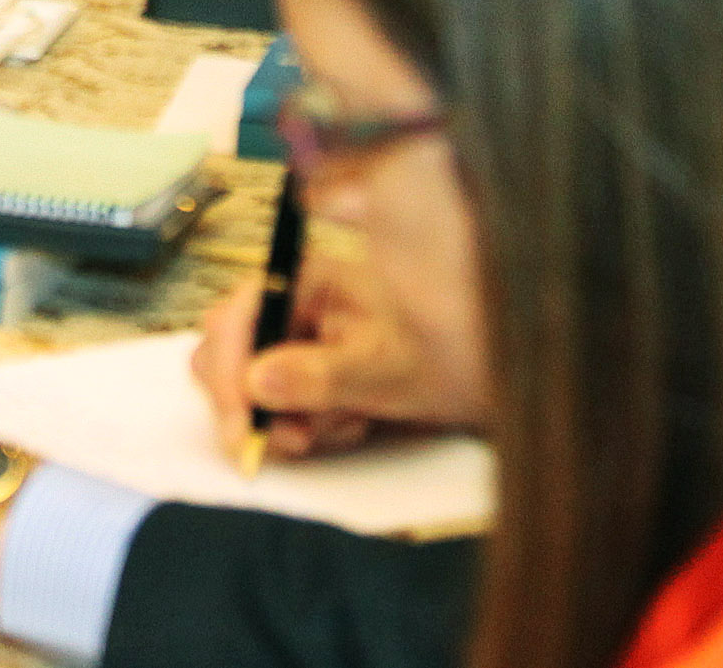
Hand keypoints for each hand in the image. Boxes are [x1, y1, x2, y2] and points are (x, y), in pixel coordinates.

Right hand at [192, 251, 479, 462]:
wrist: (493, 376)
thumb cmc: (450, 357)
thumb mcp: (388, 371)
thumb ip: (321, 376)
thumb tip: (255, 382)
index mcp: (304, 280)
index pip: (235, 321)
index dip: (229, 377)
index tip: (243, 430)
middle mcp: (291, 302)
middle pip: (228, 354)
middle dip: (254, 406)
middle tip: (297, 441)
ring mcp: (295, 337)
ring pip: (248, 388)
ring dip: (285, 421)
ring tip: (347, 426)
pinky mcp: (306, 370)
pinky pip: (276, 407)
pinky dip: (304, 428)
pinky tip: (351, 425)